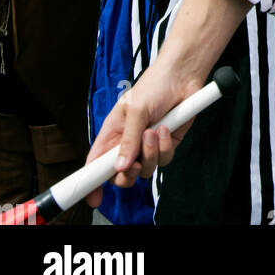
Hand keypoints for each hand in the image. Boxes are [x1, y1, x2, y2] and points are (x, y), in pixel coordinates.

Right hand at [84, 69, 199, 204]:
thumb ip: (128, 140)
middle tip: (135, 163)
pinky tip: (165, 128)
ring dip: (150, 153)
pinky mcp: (166, 145)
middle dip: (128, 174)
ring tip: (154, 131)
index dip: (92, 182)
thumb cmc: (154, 85)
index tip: (94, 198)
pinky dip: (165, 147)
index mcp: (112, 133)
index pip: (96, 162)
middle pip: (121, 175)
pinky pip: (164, 160)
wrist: (182, 76)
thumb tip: (120, 167)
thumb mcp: (135, 110)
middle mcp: (128, 142)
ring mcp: (147, 145)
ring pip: (145, 170)